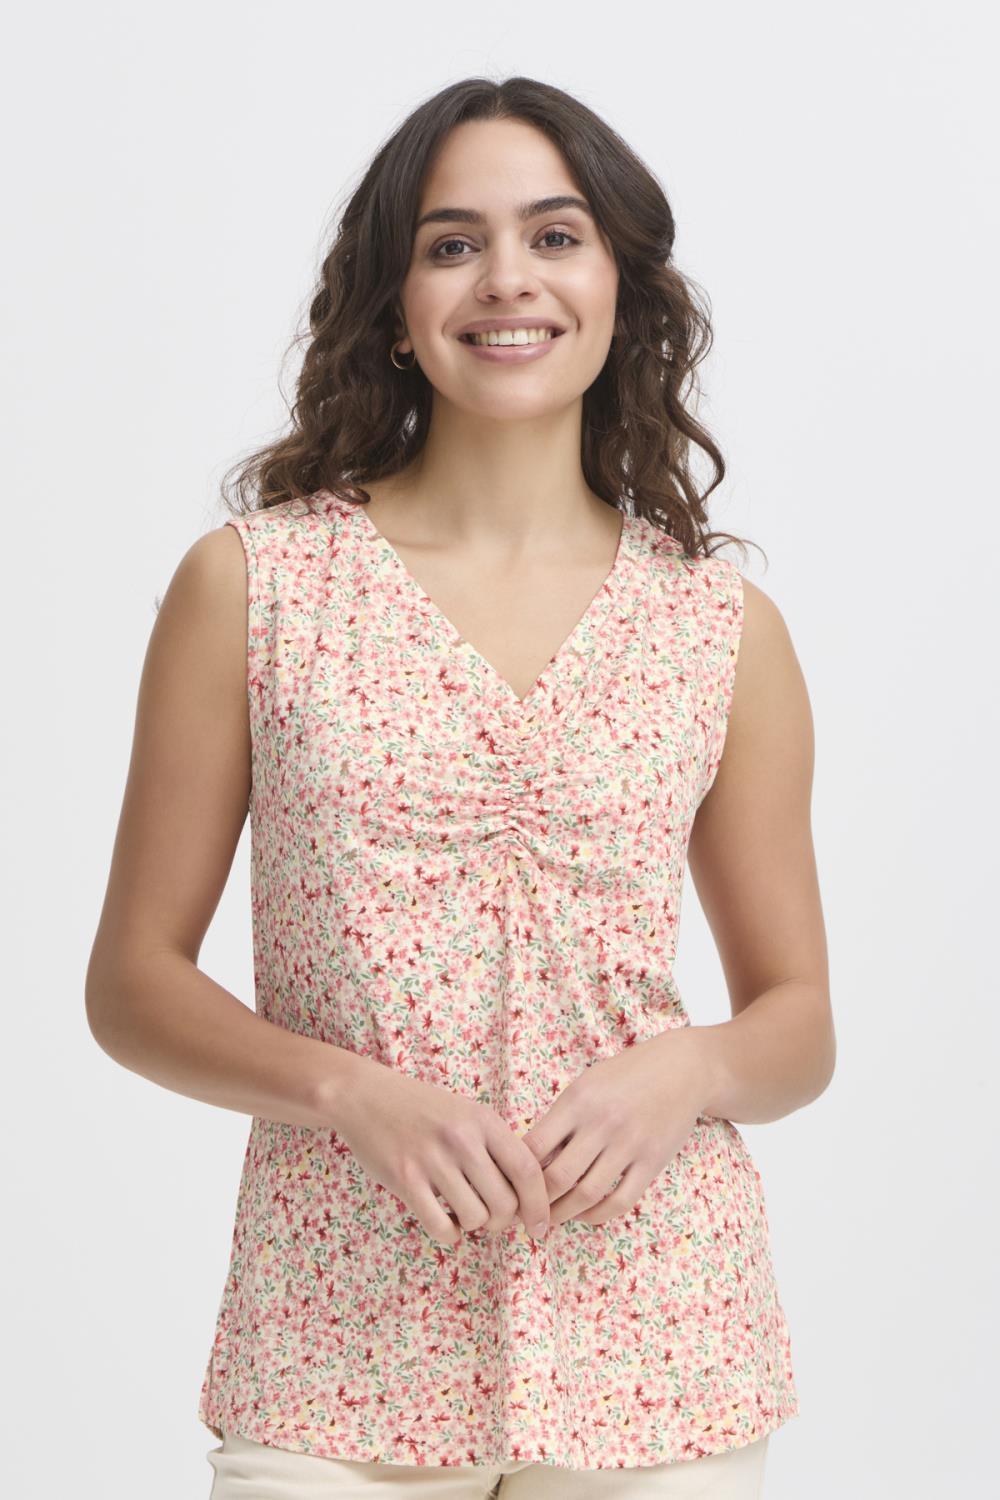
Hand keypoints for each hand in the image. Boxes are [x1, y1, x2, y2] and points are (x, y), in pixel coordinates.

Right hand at [331, 1053, 551, 1247]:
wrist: (365, 1095)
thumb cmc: (422, 1108)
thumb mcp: (466, 1113)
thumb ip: (496, 1146)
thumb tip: (527, 1196)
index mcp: (483, 1120)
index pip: (527, 1170)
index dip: (539, 1205)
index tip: (539, 1226)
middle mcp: (461, 1139)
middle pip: (505, 1203)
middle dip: (503, 1221)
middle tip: (491, 1218)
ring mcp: (432, 1160)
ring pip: (475, 1218)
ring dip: (474, 1226)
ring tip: (463, 1213)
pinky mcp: (405, 1179)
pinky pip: (441, 1227)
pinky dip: (449, 1234)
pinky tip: (446, 1223)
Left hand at [520, 1029, 709, 1227]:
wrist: (682, 1068)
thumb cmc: (625, 1075)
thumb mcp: (586, 1083)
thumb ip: (560, 1117)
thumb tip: (527, 1158)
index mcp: (578, 1101)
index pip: (534, 1147)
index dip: (516, 1173)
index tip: (509, 1186)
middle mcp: (601, 1123)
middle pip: (556, 1177)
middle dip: (535, 1203)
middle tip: (524, 1213)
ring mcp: (629, 1144)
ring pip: (586, 1194)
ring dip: (562, 1214)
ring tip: (549, 1220)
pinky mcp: (652, 1162)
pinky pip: (620, 1201)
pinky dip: (597, 1215)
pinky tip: (584, 1214)